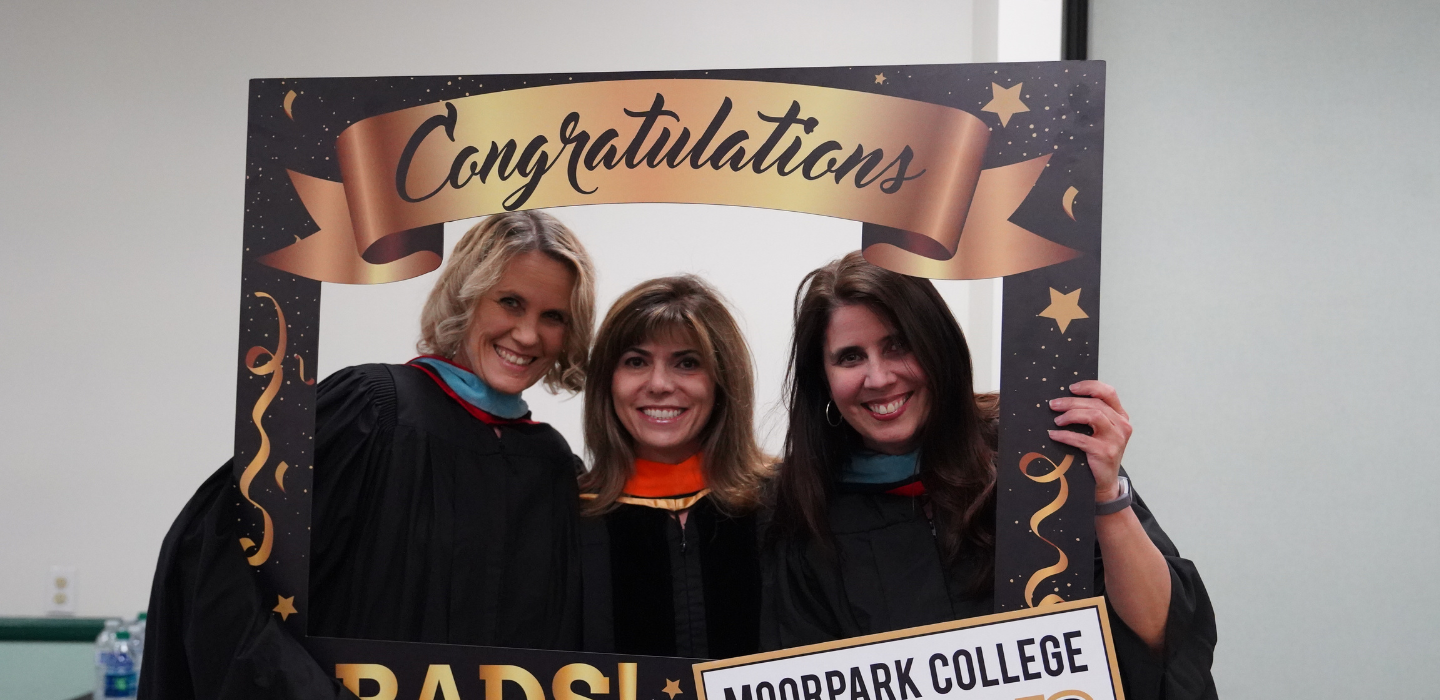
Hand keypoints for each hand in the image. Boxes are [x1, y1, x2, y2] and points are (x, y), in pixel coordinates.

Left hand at [1047, 380, 1132, 502]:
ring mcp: (1116, 439)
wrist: (1105, 482)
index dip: (1089, 386)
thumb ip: (1093, 414)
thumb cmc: (1099, 453)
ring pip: (1093, 416)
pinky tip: (1053, 435)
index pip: (1108, 392)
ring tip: (1056, 420)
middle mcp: (1122, 425)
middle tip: (1053, 405)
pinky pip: (1082, 438)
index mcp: (1121, 416)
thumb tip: (1064, 400)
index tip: (1071, 388)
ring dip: (1071, 415)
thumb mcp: (1102, 431)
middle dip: (1071, 402)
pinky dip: (1065, 435)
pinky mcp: (1105, 452)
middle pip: (1095, 404)